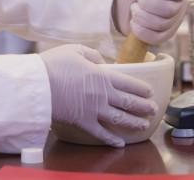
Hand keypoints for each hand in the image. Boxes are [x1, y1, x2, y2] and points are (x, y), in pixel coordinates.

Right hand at [40, 44, 156, 147]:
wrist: (39, 85)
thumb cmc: (55, 65)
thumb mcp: (75, 50)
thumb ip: (92, 55)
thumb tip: (101, 62)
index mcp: (102, 76)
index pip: (128, 83)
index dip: (141, 88)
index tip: (149, 92)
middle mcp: (103, 95)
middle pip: (129, 102)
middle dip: (143, 106)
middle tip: (153, 109)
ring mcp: (95, 110)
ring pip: (120, 119)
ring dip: (134, 122)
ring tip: (144, 125)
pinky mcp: (84, 123)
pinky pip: (101, 133)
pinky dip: (112, 139)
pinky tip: (120, 143)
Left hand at [114, 0, 188, 43]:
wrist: (123, 4)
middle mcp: (180, 6)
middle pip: (169, 10)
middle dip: (146, 4)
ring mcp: (173, 23)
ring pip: (161, 24)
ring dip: (140, 15)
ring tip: (134, 8)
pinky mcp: (164, 37)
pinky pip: (155, 38)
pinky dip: (139, 29)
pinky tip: (134, 21)